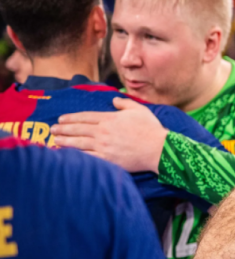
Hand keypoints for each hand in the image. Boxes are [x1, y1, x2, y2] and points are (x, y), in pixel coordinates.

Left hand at [52, 97, 167, 172]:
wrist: (158, 149)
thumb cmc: (151, 129)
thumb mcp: (139, 110)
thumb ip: (125, 103)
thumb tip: (114, 100)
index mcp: (110, 119)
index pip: (85, 117)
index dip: (72, 118)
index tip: (62, 119)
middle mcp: (103, 132)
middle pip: (78, 129)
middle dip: (63, 129)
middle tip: (52, 129)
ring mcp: (103, 146)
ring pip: (78, 143)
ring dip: (65, 141)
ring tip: (55, 140)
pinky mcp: (107, 159)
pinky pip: (87, 156)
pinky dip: (75, 155)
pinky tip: (67, 154)